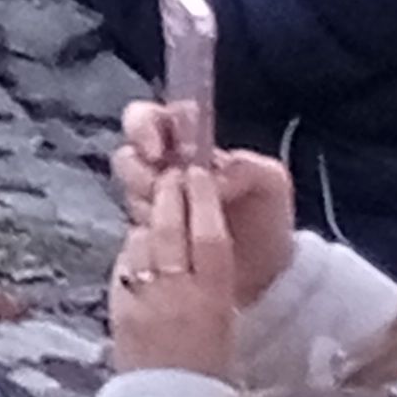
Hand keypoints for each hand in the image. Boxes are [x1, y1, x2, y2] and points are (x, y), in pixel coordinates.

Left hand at [108, 163, 240, 378]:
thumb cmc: (207, 367)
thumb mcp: (225, 323)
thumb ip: (210, 280)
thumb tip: (198, 240)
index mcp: (214, 300)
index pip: (210, 237)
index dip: (204, 200)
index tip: (201, 173)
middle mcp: (177, 294)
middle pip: (170, 228)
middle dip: (170, 194)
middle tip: (172, 173)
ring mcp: (143, 297)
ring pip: (143, 240)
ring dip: (148, 215)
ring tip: (155, 198)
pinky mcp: (118, 304)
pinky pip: (124, 263)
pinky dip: (132, 246)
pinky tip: (139, 239)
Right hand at [112, 106, 294, 301]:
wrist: (266, 278)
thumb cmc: (266, 223)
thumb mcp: (271, 184)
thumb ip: (246, 167)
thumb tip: (214, 177)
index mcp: (188, 146)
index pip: (151, 118)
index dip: (144, 126)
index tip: (157, 151)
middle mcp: (162, 170)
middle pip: (126, 153)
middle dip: (136, 170)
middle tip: (157, 190)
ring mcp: (151, 204)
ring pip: (125, 192)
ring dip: (146, 205)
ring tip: (180, 225)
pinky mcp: (145, 237)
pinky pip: (131, 228)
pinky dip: (148, 234)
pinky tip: (173, 245)